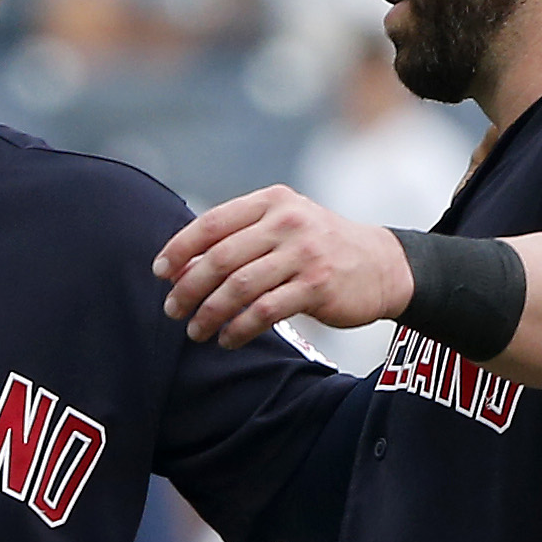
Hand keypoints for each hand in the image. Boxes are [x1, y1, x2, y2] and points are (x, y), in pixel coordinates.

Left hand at [153, 186, 413, 349]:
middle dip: (189, 288)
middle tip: (172, 310)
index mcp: (272, 201)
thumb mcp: (282, 228)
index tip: (160, 273)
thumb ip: (237, 240)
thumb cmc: (317, 249)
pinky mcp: (317, 286)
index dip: (180, 249)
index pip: (212, 223)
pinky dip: (239, 329)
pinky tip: (228, 339)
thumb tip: (179, 269)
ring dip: (210, 313)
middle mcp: (288, 222)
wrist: (381, 265)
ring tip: (196, 331)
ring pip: (239, 287)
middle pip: (220, 258)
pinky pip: (264, 311)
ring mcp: (304, 253)